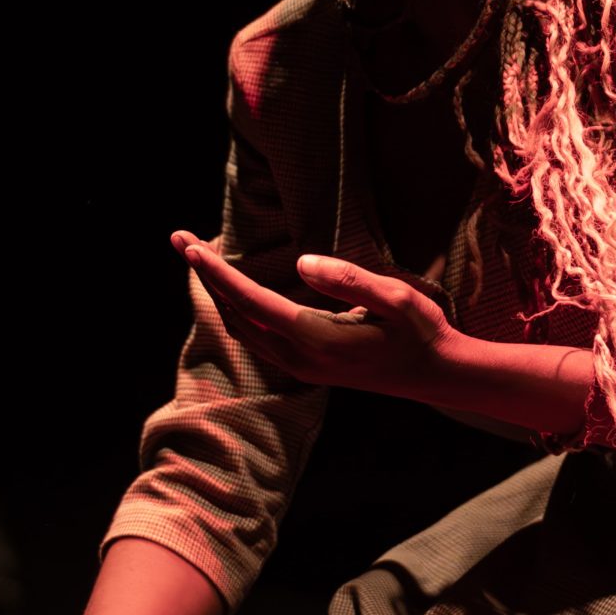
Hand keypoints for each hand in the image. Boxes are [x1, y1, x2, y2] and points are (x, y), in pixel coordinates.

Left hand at [172, 229, 458, 401]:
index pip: (249, 301)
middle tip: (179, 239)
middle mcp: (298, 357)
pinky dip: (235, 308)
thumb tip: (301, 262)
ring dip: (216, 293)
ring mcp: (300, 366)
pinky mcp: (305, 366)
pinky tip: (231, 290)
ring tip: (197, 259)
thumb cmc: (420, 332)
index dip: (215, 273)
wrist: (435, 375)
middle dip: (205, 277)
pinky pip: (256, 335)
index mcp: (314, 338)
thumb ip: (348, 279)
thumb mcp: (395, 299)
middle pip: (234, 314)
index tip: (189, 246)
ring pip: (241, 328)